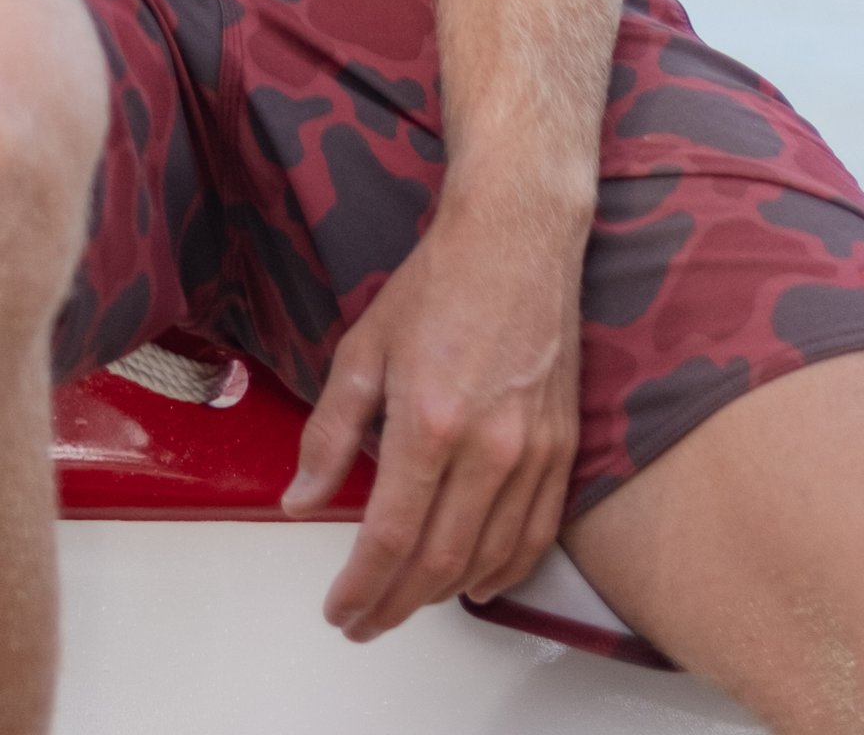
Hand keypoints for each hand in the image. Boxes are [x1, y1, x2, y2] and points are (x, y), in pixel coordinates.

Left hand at [280, 190, 585, 640]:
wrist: (517, 240)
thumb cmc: (436, 284)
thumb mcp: (363, 347)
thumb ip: (331, 432)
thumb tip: (300, 500)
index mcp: (429, 423)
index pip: (389, 536)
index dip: (360, 587)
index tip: (338, 611)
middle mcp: (487, 450)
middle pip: (438, 562)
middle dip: (394, 604)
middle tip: (364, 623)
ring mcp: (533, 453)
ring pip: (488, 559)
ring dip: (443, 595)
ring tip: (405, 602)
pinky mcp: (564, 448)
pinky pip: (537, 535)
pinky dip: (504, 572)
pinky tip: (475, 583)